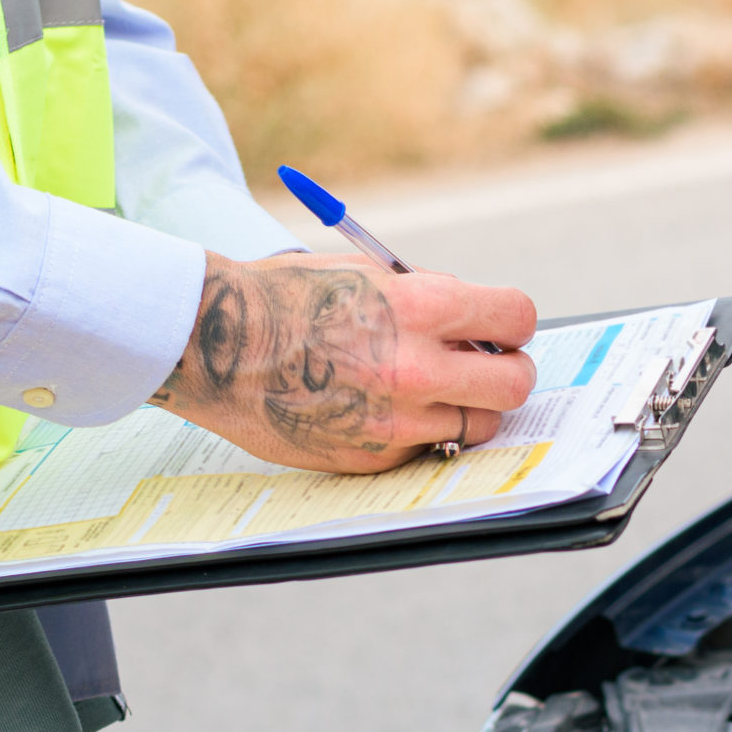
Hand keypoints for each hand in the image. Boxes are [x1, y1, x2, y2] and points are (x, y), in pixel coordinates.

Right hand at [150, 252, 537, 472]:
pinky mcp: (374, 456)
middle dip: (508, 373)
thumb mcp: (365, 274)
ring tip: (432, 391)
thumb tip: (479, 322)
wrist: (214, 344)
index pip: (517, 318)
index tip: (502, 329)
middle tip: (487, 369)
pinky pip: (426, 447)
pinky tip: (381, 408)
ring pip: (479, 426)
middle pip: (515, 384)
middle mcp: (417, 368)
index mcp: (421, 308)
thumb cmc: (287, 297)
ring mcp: (397, 420)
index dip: (513, 323)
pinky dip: (418, 431)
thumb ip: (428, 296)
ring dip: (468, 409)